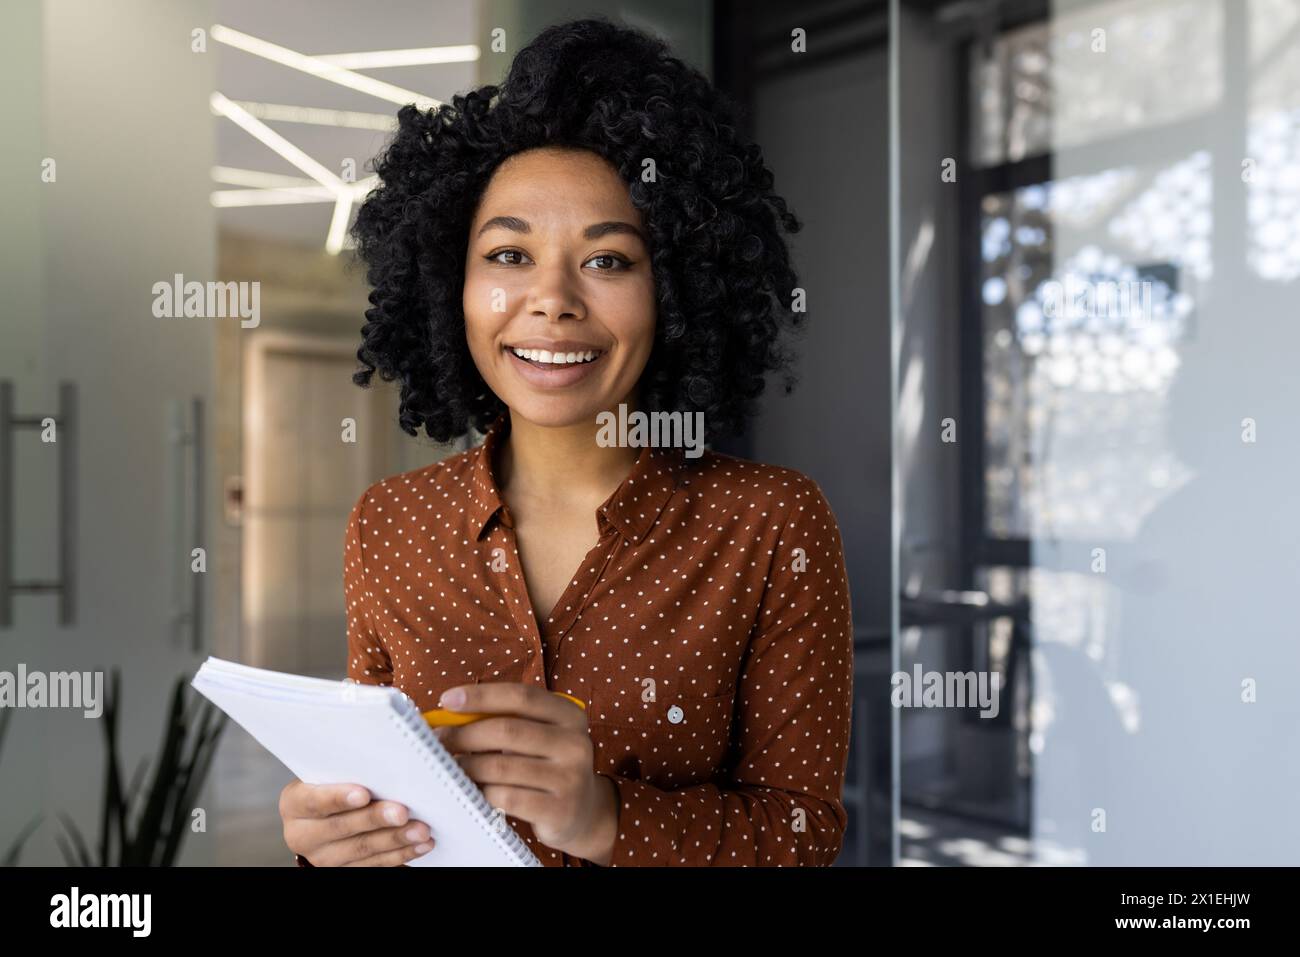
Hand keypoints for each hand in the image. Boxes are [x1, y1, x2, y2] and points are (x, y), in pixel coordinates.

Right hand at [279, 781, 434, 865]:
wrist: (327, 814)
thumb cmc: (337, 780)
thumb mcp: (333, 770)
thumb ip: (352, 766)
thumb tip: (393, 753)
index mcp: (294, 803)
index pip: (312, 800)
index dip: (337, 798)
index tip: (364, 793)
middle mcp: (302, 834)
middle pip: (340, 828)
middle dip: (375, 819)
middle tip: (402, 811)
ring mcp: (323, 857)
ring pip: (361, 850)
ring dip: (395, 840)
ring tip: (421, 830)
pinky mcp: (345, 869)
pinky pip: (375, 865)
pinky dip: (401, 854)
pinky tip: (421, 844)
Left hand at [436, 683, 618, 864]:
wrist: (583, 812)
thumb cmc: (546, 765)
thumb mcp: (538, 735)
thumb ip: (505, 720)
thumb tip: (448, 714)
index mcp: (570, 715)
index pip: (521, 696)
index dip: (481, 696)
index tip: (446, 700)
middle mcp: (575, 743)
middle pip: (506, 730)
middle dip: (464, 734)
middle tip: (439, 741)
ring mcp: (570, 778)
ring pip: (501, 767)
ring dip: (467, 766)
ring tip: (452, 766)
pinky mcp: (559, 810)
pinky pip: (505, 798)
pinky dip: (481, 792)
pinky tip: (472, 790)